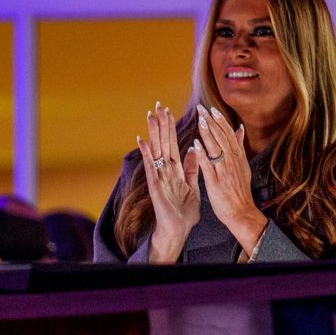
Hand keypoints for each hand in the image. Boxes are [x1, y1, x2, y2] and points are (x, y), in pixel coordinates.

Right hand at [138, 101, 200, 263]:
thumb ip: (191, 168)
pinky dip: (147, 154)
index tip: (168, 110)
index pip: (172, 143)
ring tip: (150, 116)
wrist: (179, 229)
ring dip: (153, 133)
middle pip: (163, 143)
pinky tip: (142, 141)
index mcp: (175, 169)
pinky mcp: (156, 186)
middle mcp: (165, 170)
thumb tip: (193, 149)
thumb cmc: (184, 210)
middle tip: (157, 105)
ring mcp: (159, 177)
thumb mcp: (192, 185)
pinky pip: (151, 167)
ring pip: (156, 151)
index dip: (170, 127)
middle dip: (161, 124)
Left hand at [194, 105, 267, 256]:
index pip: (228, 134)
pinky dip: (202, 154)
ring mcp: (224, 171)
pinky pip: (208, 165)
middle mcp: (232, 161)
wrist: (241, 211)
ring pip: (216, 148)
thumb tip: (239, 128)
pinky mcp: (216, 182)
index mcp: (238, 157)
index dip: (220, 121)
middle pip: (222, 137)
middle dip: (212, 122)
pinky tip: (195, 144)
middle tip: (202, 108)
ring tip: (200, 120)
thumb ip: (239, 146)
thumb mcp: (243, 165)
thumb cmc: (239, 190)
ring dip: (208, 133)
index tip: (212, 109)